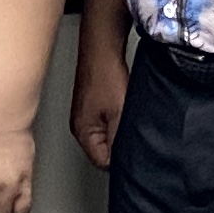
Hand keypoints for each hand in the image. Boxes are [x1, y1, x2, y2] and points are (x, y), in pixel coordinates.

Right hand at [70, 37, 130, 170]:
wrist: (101, 50)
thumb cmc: (106, 76)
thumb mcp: (119, 114)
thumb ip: (119, 139)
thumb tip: (123, 158)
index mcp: (83, 132)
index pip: (103, 162)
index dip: (121, 158)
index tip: (134, 149)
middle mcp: (80, 127)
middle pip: (103, 151)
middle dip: (119, 145)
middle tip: (132, 131)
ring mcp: (84, 116)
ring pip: (106, 136)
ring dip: (118, 131)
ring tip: (127, 117)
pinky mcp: (91, 107)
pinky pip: (105, 123)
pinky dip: (116, 120)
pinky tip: (123, 109)